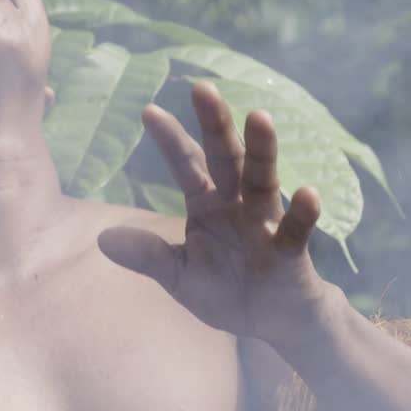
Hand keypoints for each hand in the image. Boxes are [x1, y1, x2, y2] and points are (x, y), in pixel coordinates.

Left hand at [98, 82, 337, 341]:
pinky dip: (302, 212)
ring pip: (263, 180)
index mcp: (207, 204)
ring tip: (260, 116)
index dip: (170, 139)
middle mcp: (237, 203)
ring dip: (262, 149)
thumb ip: (148, 256)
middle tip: (203, 88)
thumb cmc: (227, 290)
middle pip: (226, 157)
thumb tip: (102, 239)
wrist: (273, 322)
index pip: (187, 165)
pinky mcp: (290, 250)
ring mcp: (266, 223)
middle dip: (216, 124)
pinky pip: (296, 229)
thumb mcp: (179, 276)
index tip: (147, 111)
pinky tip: (307, 192)